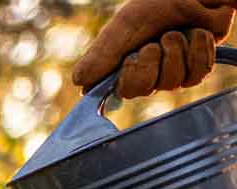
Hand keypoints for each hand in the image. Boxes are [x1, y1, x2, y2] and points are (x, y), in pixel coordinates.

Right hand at [73, 0, 235, 98]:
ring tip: (176, 32)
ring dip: (176, 50)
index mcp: (126, 65)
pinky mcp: (199, 67)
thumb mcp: (123, 26)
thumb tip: (77, 83)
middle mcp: (148, 74)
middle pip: (145, 89)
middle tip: (154, 43)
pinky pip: (199, 73)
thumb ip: (101, 54)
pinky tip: (197, 33)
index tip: (130, 59)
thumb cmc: (156, 5)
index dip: (128, 78)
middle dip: (151, 62)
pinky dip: (198, 49)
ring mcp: (174, 73)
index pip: (121, 91)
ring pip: (174, 82)